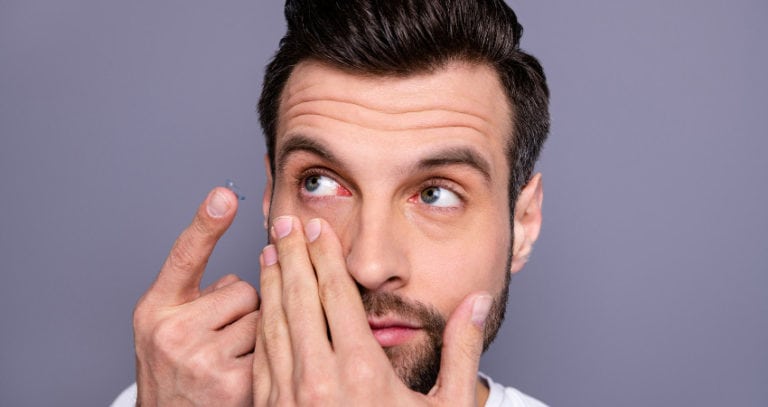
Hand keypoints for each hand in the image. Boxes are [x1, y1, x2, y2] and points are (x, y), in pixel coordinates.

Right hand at [133, 187, 258, 405]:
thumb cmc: (174, 370)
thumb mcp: (167, 325)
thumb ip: (200, 293)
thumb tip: (258, 263)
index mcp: (155, 310)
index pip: (185, 256)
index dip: (207, 224)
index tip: (224, 195)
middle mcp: (173, 333)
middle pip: (244, 288)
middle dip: (242, 308)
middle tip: (220, 337)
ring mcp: (203, 359)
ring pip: (264, 316)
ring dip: (257, 332)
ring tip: (230, 358)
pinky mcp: (234, 384)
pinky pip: (273, 345)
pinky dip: (266, 357)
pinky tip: (242, 374)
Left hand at [252, 216, 490, 405]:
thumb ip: (463, 352)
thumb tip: (478, 302)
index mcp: (362, 374)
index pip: (336, 296)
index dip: (325, 256)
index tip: (317, 227)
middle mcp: (319, 383)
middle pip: (299, 300)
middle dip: (292, 255)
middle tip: (284, 220)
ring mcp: (289, 400)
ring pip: (274, 324)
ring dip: (271, 283)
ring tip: (270, 250)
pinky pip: (263, 357)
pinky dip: (262, 322)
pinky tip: (264, 304)